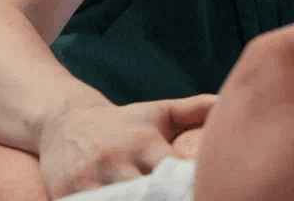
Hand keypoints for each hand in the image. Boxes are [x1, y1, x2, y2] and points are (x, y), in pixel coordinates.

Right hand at [36, 93, 215, 197]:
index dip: (185, 185)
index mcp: (143, 142)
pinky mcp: (65, 193)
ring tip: (156, 200)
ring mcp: (87, 180)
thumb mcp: (159, 112)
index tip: (200, 188)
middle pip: (146, 194)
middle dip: (163, 200)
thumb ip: (195, 110)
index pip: (171, 171)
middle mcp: (115, 160)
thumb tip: (228, 102)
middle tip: (182, 199)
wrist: (64, 121)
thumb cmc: (124, 122)